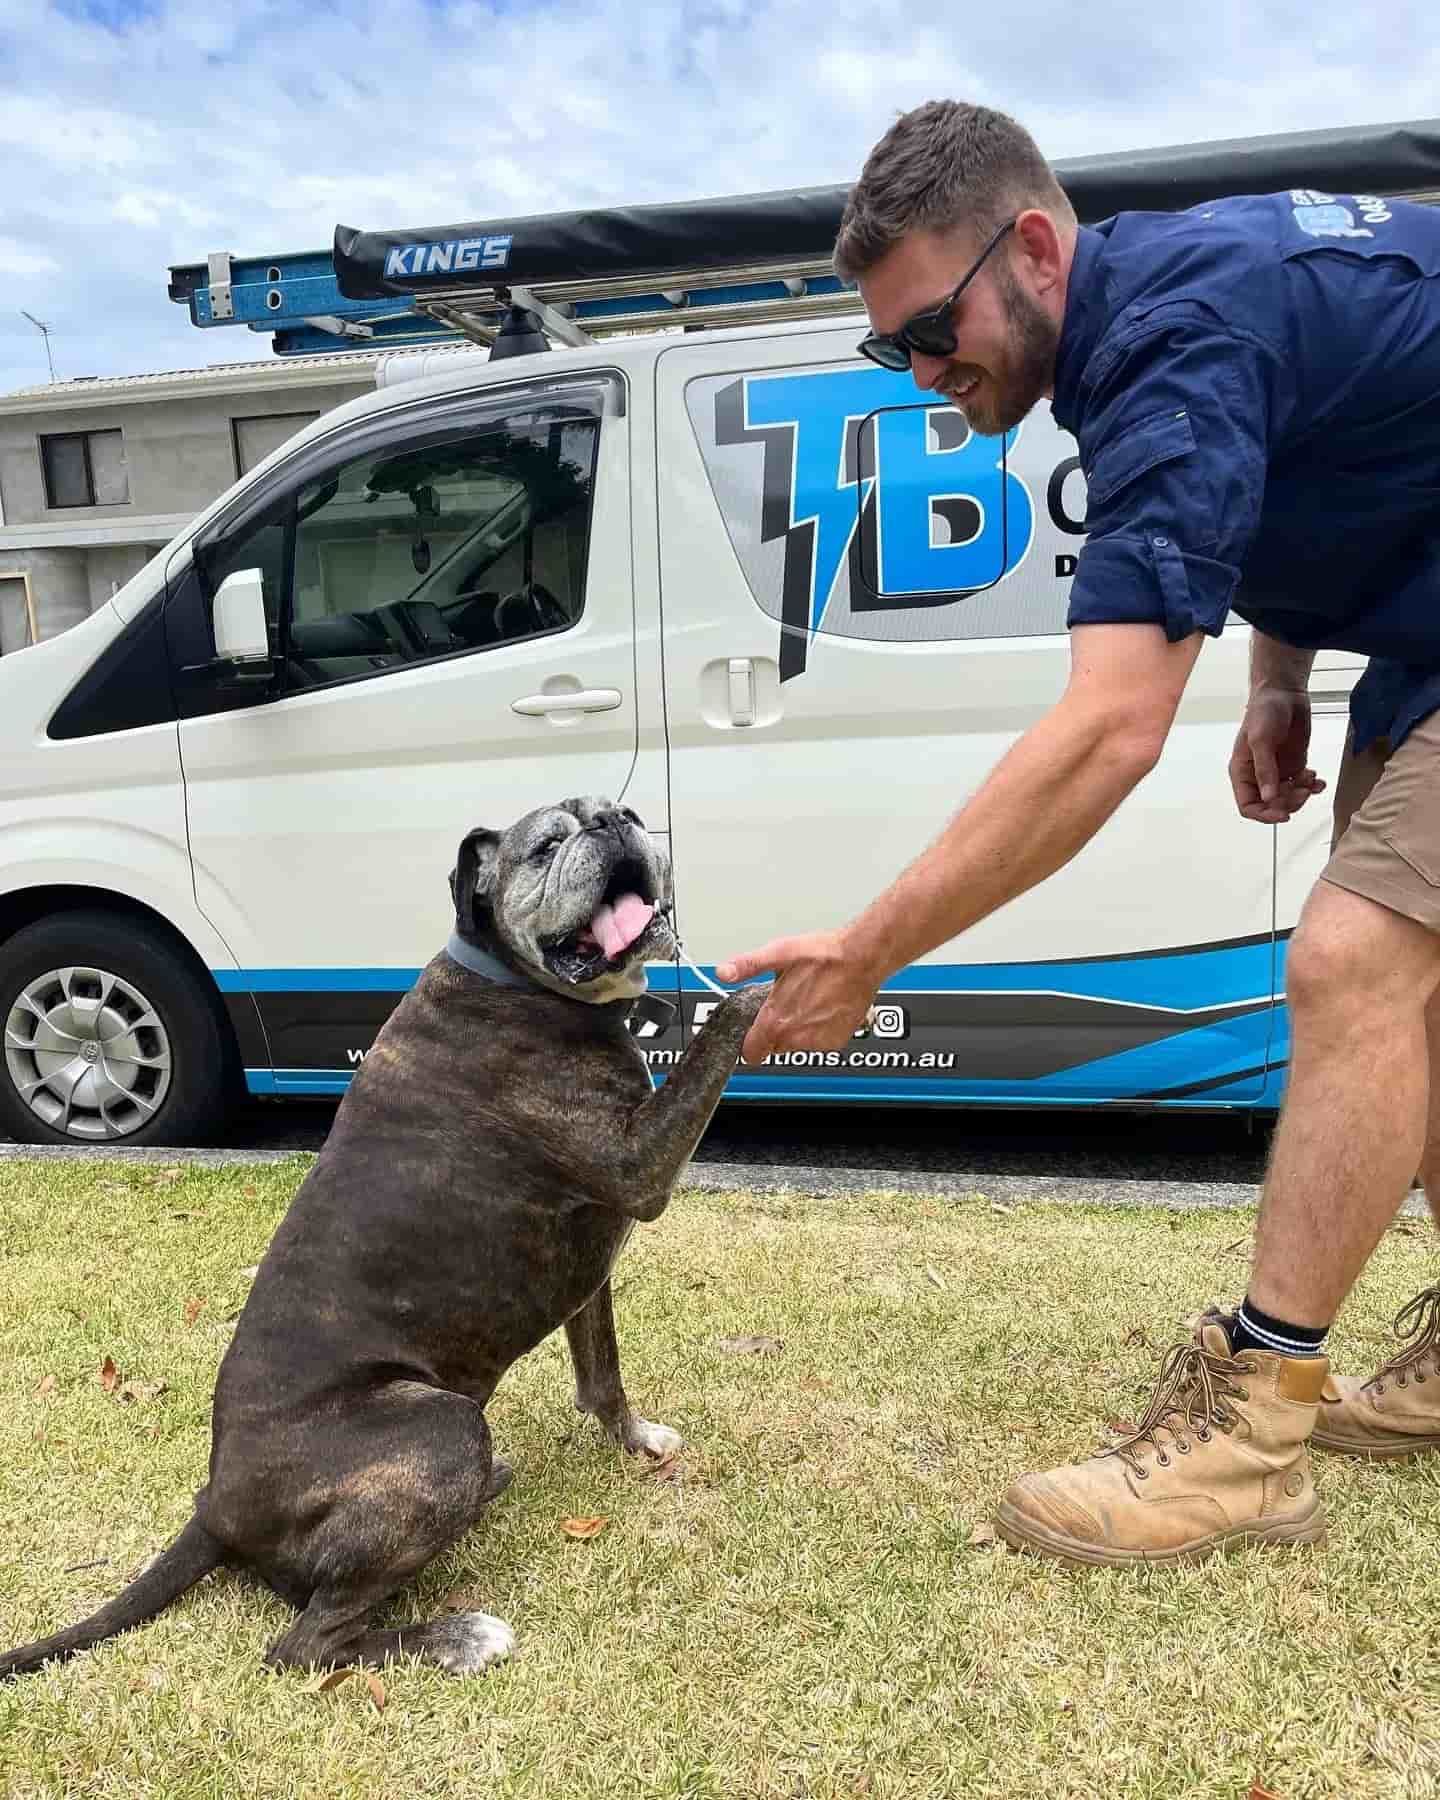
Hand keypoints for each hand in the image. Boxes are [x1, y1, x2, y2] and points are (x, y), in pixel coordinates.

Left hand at [715, 930, 879, 1065]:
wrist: (862, 958)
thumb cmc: (825, 955)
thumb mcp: (778, 953)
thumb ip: (747, 965)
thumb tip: (723, 972)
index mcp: (776, 1020)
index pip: (750, 1052)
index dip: (749, 1041)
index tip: (752, 1031)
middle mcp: (795, 1036)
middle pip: (772, 1047)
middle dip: (774, 1031)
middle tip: (784, 1006)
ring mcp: (817, 1041)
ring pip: (795, 1045)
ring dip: (796, 1030)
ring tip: (807, 1003)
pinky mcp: (836, 1041)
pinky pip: (817, 1044)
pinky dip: (817, 1031)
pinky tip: (822, 1008)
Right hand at [1229, 687, 1326, 823]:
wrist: (1285, 693)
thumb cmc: (1265, 712)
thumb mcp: (1261, 740)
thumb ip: (1265, 770)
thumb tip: (1269, 798)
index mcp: (1243, 772)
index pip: (1248, 805)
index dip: (1264, 814)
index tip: (1282, 814)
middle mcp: (1259, 776)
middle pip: (1271, 805)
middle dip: (1288, 802)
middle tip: (1303, 791)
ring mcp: (1278, 772)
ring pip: (1289, 799)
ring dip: (1302, 795)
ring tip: (1311, 780)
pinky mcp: (1295, 765)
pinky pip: (1303, 785)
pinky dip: (1312, 786)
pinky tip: (1318, 780)